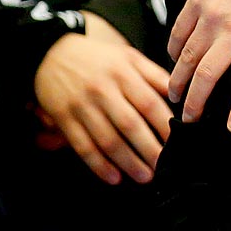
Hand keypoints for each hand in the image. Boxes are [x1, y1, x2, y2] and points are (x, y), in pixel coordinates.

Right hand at [33, 12, 173, 184]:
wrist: (52, 53)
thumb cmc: (99, 58)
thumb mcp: (129, 56)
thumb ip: (154, 74)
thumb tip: (178, 95)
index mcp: (123, 72)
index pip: (149, 102)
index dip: (164, 124)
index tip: (178, 141)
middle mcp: (103, 90)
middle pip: (130, 125)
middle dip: (149, 149)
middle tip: (164, 165)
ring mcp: (82, 106)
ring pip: (107, 140)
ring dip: (127, 162)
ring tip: (144, 176)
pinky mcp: (64, 120)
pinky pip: (83, 146)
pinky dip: (98, 165)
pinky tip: (114, 177)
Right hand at [167, 0, 230, 132]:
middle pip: (207, 76)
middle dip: (195, 102)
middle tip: (189, 118)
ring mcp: (211, 16)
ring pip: (187, 58)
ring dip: (179, 81)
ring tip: (175, 96)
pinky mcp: (196, 2)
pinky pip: (179, 33)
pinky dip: (174, 51)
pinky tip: (174, 61)